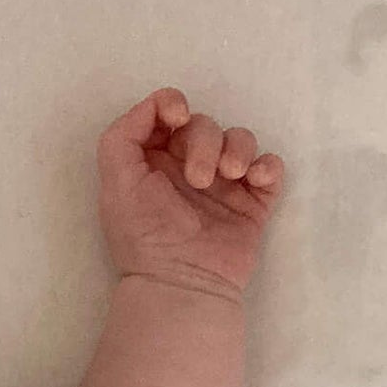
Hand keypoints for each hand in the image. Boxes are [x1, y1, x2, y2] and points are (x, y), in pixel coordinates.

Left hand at [97, 88, 285, 293]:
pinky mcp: (252, 202)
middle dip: (204, 142)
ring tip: (231, 177)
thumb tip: (152, 105)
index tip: (177, 118)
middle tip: (199, 179)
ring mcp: (222, 185)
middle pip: (202, 125)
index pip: (164, 116)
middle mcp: (185, 169)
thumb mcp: (116, 184)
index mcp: (151, 163)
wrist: (184, 282)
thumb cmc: (145, 236)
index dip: (171, 104)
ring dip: (237, 149)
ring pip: (238, 139)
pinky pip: (269, 167)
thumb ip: (121, 138)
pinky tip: (254, 180)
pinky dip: (266, 166)